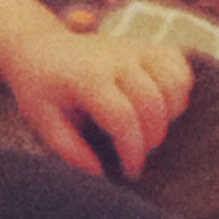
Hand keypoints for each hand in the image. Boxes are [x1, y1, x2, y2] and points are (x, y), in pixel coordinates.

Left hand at [4, 25, 190, 180]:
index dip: (132, 150)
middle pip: (152, 104)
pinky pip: (177, 65)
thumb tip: (99, 173)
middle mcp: (115, 59)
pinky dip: (179, 88)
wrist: (39, 46)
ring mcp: (133, 48)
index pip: (123, 118)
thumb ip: (70, 149)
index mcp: (87, 78)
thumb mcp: (42, 120)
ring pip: (173, 82)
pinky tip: (161, 106)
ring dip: (169, 114)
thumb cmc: (40, 86)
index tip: (129, 171)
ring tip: (148, 130)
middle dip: (150, 139)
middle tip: (137, 154)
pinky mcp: (143, 46)